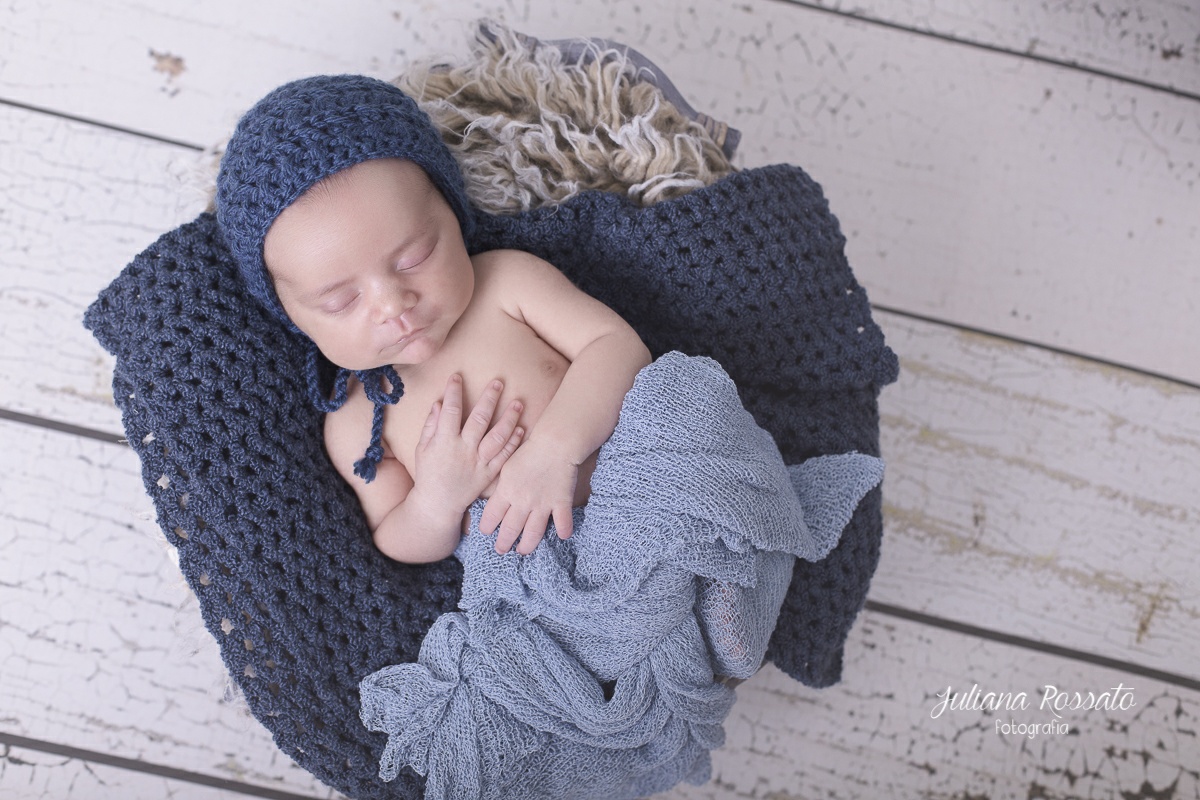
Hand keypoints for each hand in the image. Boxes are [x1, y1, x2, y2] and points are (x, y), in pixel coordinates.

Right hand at [413, 374, 524, 511]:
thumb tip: (439, 402)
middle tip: (498, 382)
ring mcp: (478, 462)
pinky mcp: (489, 474)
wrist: (438, 504)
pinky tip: (520, 429)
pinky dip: (513, 443)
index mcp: (444, 442)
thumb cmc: (428, 473)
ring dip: (509, 419)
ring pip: (497, 437)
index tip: (457, 376)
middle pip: (480, 420)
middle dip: (489, 399)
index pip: (451, 411)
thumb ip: (431, 425)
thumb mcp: (423, 449)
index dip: (454, 392)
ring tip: (518, 403)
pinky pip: (504, 456)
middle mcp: (464, 450)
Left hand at [479, 439, 577, 554]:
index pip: (491, 516)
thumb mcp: (506, 464)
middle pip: (510, 530)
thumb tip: (491, 497)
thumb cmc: (529, 449)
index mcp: (506, 491)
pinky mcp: (560, 502)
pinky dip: (563, 531)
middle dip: (504, 543)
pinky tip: (563, 536)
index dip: (486, 527)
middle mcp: (522, 502)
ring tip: (522, 551)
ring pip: (532, 533)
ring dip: (526, 545)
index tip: (485, 532)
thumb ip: (500, 484)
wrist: (555, 443)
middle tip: (501, 550)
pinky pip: (562, 522)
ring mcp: (542, 504)